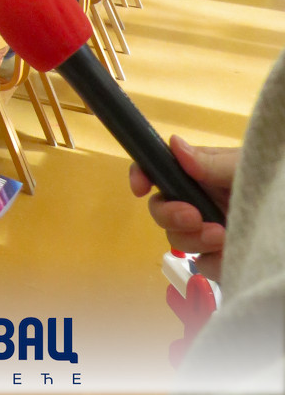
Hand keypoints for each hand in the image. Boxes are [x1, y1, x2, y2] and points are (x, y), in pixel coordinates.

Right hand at [129, 136, 236, 280]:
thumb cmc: (274, 183)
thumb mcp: (245, 168)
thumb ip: (211, 162)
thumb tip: (174, 144)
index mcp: (199, 173)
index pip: (158, 170)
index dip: (141, 175)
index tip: (140, 187)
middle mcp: (198, 201)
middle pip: (161, 209)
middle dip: (170, 214)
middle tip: (194, 217)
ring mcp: (209, 231)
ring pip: (179, 240)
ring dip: (195, 239)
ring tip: (224, 236)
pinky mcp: (224, 258)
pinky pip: (205, 265)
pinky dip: (216, 261)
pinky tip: (233, 252)